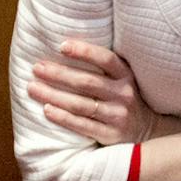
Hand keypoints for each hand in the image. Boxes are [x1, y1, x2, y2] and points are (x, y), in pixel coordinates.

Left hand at [29, 39, 155, 144]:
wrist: (148, 133)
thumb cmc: (123, 100)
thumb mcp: (122, 80)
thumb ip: (102, 68)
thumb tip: (63, 49)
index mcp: (126, 76)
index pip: (106, 59)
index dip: (84, 51)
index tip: (61, 46)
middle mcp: (124, 94)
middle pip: (86, 82)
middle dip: (58, 74)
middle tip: (36, 68)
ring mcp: (118, 116)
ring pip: (80, 104)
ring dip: (53, 95)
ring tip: (33, 88)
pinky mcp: (111, 135)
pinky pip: (82, 125)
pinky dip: (63, 118)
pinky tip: (47, 110)